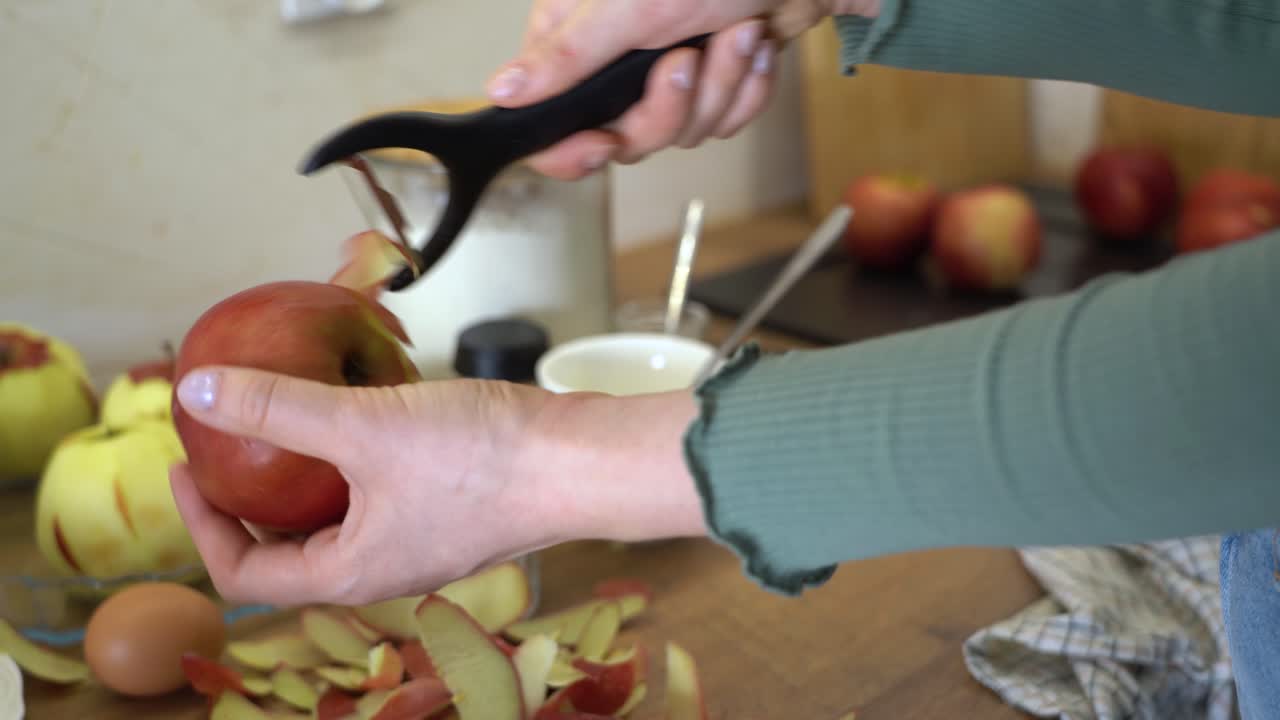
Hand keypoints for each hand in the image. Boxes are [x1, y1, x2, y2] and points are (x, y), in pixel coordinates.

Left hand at [168, 367, 702, 606]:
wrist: (583, 461)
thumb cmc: (481, 460)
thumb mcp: (363, 425)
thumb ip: (278, 408)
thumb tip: (194, 393)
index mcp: (350, 572)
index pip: (246, 574)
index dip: (201, 525)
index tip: (186, 465)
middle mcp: (383, 568)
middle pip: (288, 550)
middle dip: (249, 500)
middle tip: (228, 444)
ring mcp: (420, 540)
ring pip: (338, 518)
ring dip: (303, 477)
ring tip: (288, 419)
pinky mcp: (451, 509)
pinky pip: (379, 493)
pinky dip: (352, 460)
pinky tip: (359, 407)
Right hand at [488, 0, 879, 179]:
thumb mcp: (630, 9)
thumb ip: (565, 55)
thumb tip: (502, 91)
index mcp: (578, 36)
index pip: (549, 123)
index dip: (571, 149)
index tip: (600, 146)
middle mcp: (616, 60)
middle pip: (624, 139)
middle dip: (670, 107)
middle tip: (687, 60)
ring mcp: (666, 75)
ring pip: (681, 134)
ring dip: (720, 87)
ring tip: (735, 32)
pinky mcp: (713, 84)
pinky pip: (722, 123)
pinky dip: (746, 88)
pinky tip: (753, 46)